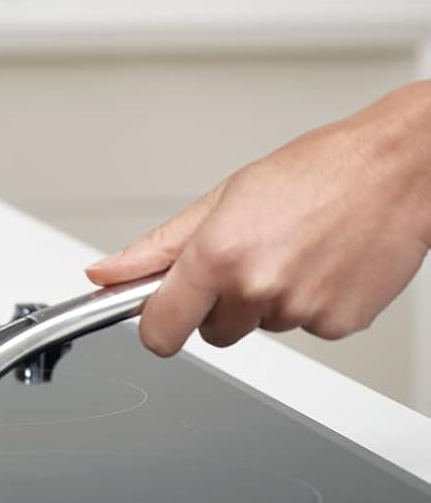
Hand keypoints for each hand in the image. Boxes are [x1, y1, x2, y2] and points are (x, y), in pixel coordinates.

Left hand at [85, 83, 430, 356]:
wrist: (395, 171)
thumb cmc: (315, 173)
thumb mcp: (221, 200)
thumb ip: (158, 247)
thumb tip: (107, 274)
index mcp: (218, 255)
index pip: (160, 328)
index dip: (155, 326)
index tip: (157, 317)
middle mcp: (257, 288)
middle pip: (212, 331)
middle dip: (219, 303)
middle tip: (248, 255)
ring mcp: (300, 311)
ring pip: (259, 326)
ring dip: (266, 299)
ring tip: (293, 248)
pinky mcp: (338, 325)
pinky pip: (304, 328)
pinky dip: (308, 303)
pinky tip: (323, 263)